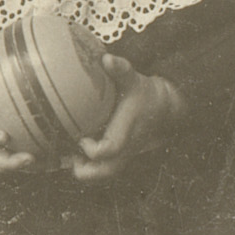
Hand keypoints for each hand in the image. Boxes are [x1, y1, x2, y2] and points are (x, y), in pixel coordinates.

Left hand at [71, 55, 184, 182]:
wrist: (164, 107)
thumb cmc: (144, 93)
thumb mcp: (134, 79)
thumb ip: (121, 69)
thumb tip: (106, 59)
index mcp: (127, 132)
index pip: (109, 150)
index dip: (92, 149)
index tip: (82, 138)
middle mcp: (126, 149)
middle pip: (104, 173)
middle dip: (84, 170)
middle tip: (70, 155)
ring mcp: (123, 156)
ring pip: (103, 175)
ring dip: (86, 170)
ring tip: (71, 153)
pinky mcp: (120, 157)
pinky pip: (103, 170)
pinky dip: (90, 166)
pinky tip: (77, 150)